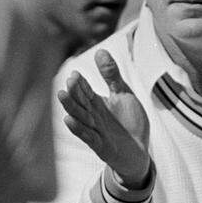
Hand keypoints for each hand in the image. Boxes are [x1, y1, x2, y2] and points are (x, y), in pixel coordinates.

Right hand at [58, 50, 150, 184]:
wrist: (140, 152)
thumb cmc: (129, 123)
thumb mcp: (123, 94)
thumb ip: (112, 75)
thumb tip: (100, 50)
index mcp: (96, 103)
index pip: (85, 91)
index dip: (80, 83)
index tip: (74, 73)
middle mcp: (93, 116)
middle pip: (80, 102)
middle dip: (74, 92)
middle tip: (70, 80)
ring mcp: (96, 131)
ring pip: (80, 117)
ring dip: (71, 107)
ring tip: (61, 95)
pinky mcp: (101, 146)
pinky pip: (87, 136)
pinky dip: (78, 129)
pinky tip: (69, 120)